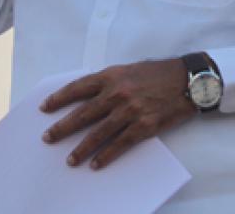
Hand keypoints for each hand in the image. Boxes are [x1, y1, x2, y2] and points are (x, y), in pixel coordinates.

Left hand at [40, 59, 194, 169]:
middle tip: (48, 138)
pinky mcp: (144, 126)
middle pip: (83, 113)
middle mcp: (118, 92)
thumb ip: (110, 81)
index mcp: (112, 76)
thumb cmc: (159, 73)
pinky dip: (106, 155)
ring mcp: (130, 110)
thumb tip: (89, 97)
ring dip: (81, 148)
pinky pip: (120, 144)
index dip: (59, 98)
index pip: (78, 87)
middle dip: (63, 127)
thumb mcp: (130, 70)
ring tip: (70, 160)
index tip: (45, 108)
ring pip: (98, 133)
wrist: (188, 80)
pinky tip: (96, 164)